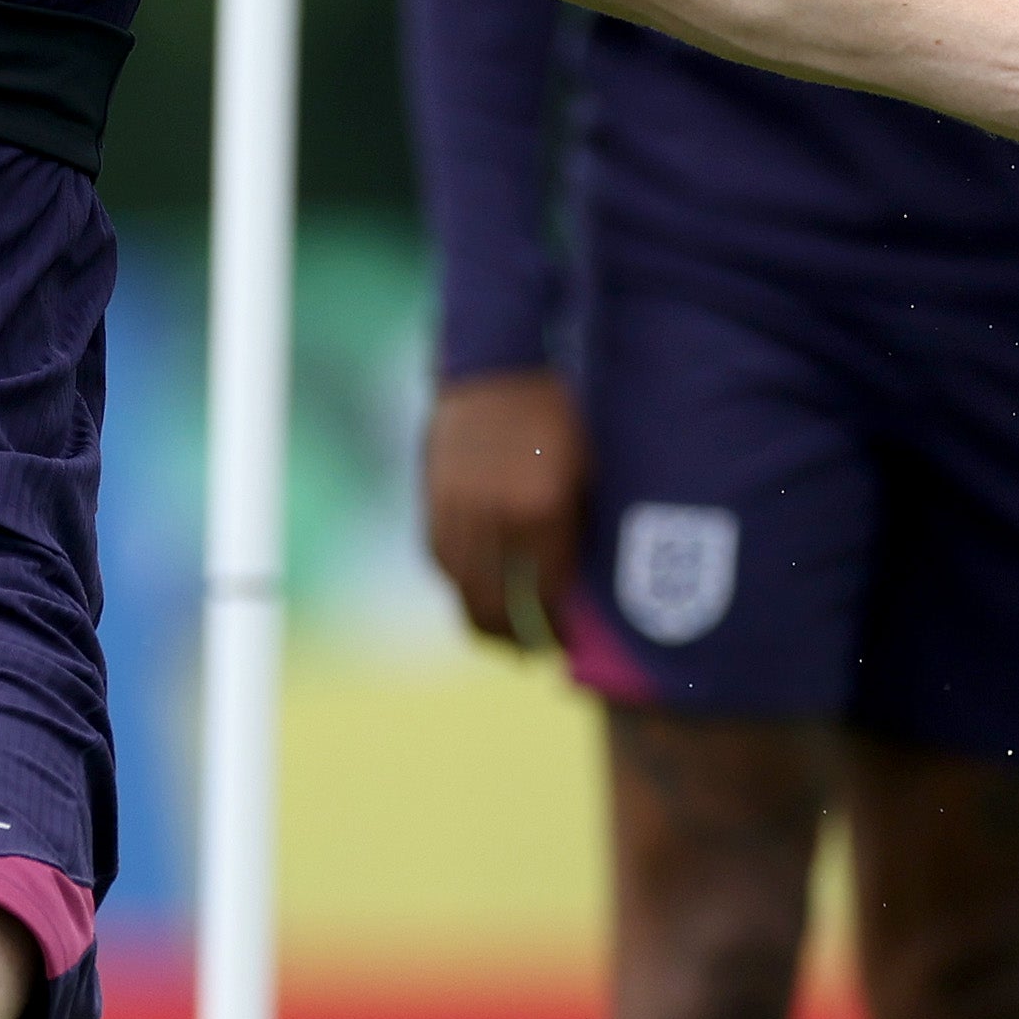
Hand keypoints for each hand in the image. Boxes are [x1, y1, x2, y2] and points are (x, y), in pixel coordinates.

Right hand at [423, 370, 587, 651]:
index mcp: (543, 508)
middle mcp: (496, 515)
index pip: (546, 593)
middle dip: (515, 637)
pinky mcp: (433, 501)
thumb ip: (574, 530)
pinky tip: (475, 592)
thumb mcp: (585, 470)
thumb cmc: (556, 415)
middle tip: (532, 651)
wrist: (496, 366)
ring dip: (482, 620)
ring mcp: (458, 509)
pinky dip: (459, 584)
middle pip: (497, 604)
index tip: (565, 642)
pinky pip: (441, 561)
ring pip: (462, 589)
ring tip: (501, 636)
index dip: (554, 627)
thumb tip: (569, 590)